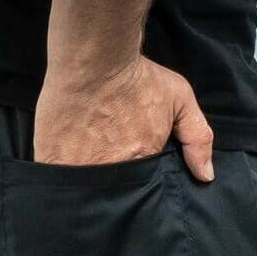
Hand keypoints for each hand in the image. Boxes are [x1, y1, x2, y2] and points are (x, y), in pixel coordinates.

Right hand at [33, 56, 214, 181]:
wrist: (93, 57)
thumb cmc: (135, 77)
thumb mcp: (178, 98)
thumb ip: (198, 137)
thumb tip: (206, 175)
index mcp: (141, 164)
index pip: (141, 192)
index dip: (138, 189)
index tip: (133, 180)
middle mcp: (110, 173)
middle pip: (111, 198)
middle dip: (113, 195)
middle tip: (110, 176)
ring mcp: (78, 169)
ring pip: (83, 195)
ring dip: (85, 192)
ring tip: (86, 177)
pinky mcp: (51, 160)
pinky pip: (55, 184)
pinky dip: (60, 186)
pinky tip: (64, 175)